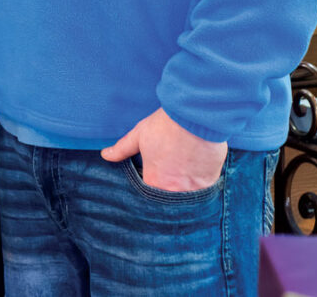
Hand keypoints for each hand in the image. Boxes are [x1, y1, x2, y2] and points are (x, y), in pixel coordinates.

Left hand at [101, 107, 226, 192]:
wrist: (195, 116)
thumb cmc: (165, 126)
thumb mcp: (139, 135)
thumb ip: (122, 149)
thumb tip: (106, 155)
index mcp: (154, 182)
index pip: (148, 195)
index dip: (150, 187)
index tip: (153, 178)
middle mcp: (173, 191)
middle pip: (168, 199)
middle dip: (168, 191)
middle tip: (171, 175)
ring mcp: (193, 189)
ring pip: (187, 196)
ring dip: (184, 188)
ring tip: (184, 172)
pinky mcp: (210, 182)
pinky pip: (203, 190)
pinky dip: (200, 183)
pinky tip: (197, 171)